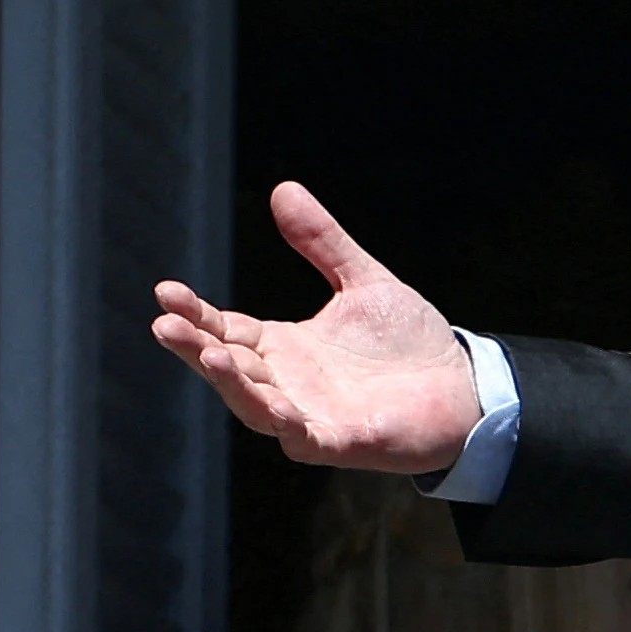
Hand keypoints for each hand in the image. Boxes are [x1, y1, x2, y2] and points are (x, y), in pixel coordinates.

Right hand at [151, 182, 482, 473]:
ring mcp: (310, 415)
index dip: (195, 313)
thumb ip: (323, 243)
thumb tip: (284, 189)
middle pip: (227, 365)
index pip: (225, 328)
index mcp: (283, 346)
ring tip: (209, 354)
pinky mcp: (340, 442)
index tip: (165, 290)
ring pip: (254, 404)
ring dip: (230, 383)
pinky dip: (287, 423)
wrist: (465, 386)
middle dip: (195, 346)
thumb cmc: (410, 343)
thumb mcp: (363, 282)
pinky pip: (304, 437)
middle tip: (165, 324)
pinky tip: (278, 407)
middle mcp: (286, 382)